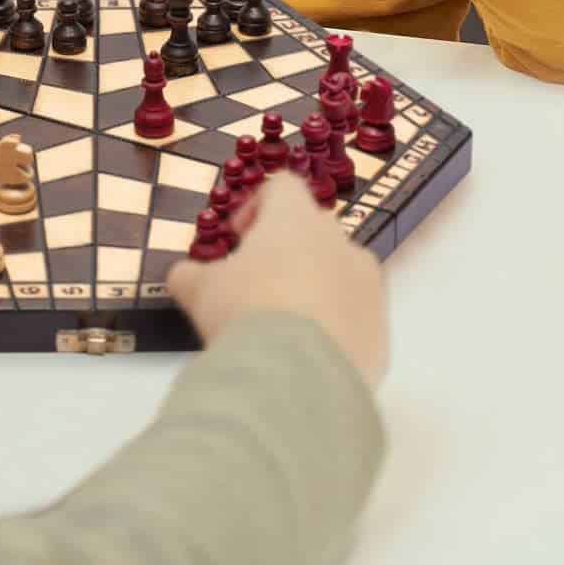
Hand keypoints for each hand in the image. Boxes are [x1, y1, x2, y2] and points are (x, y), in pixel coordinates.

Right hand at [167, 174, 388, 386]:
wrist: (299, 376)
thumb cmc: (246, 313)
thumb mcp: (200, 291)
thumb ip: (189, 275)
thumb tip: (183, 276)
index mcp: (296, 220)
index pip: (282, 188)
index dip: (257, 207)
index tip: (238, 238)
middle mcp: (340, 242)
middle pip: (313, 232)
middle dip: (284, 253)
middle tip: (254, 287)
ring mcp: (368, 287)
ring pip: (339, 275)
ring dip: (312, 290)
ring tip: (281, 327)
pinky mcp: (380, 330)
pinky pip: (354, 319)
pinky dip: (332, 329)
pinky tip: (305, 355)